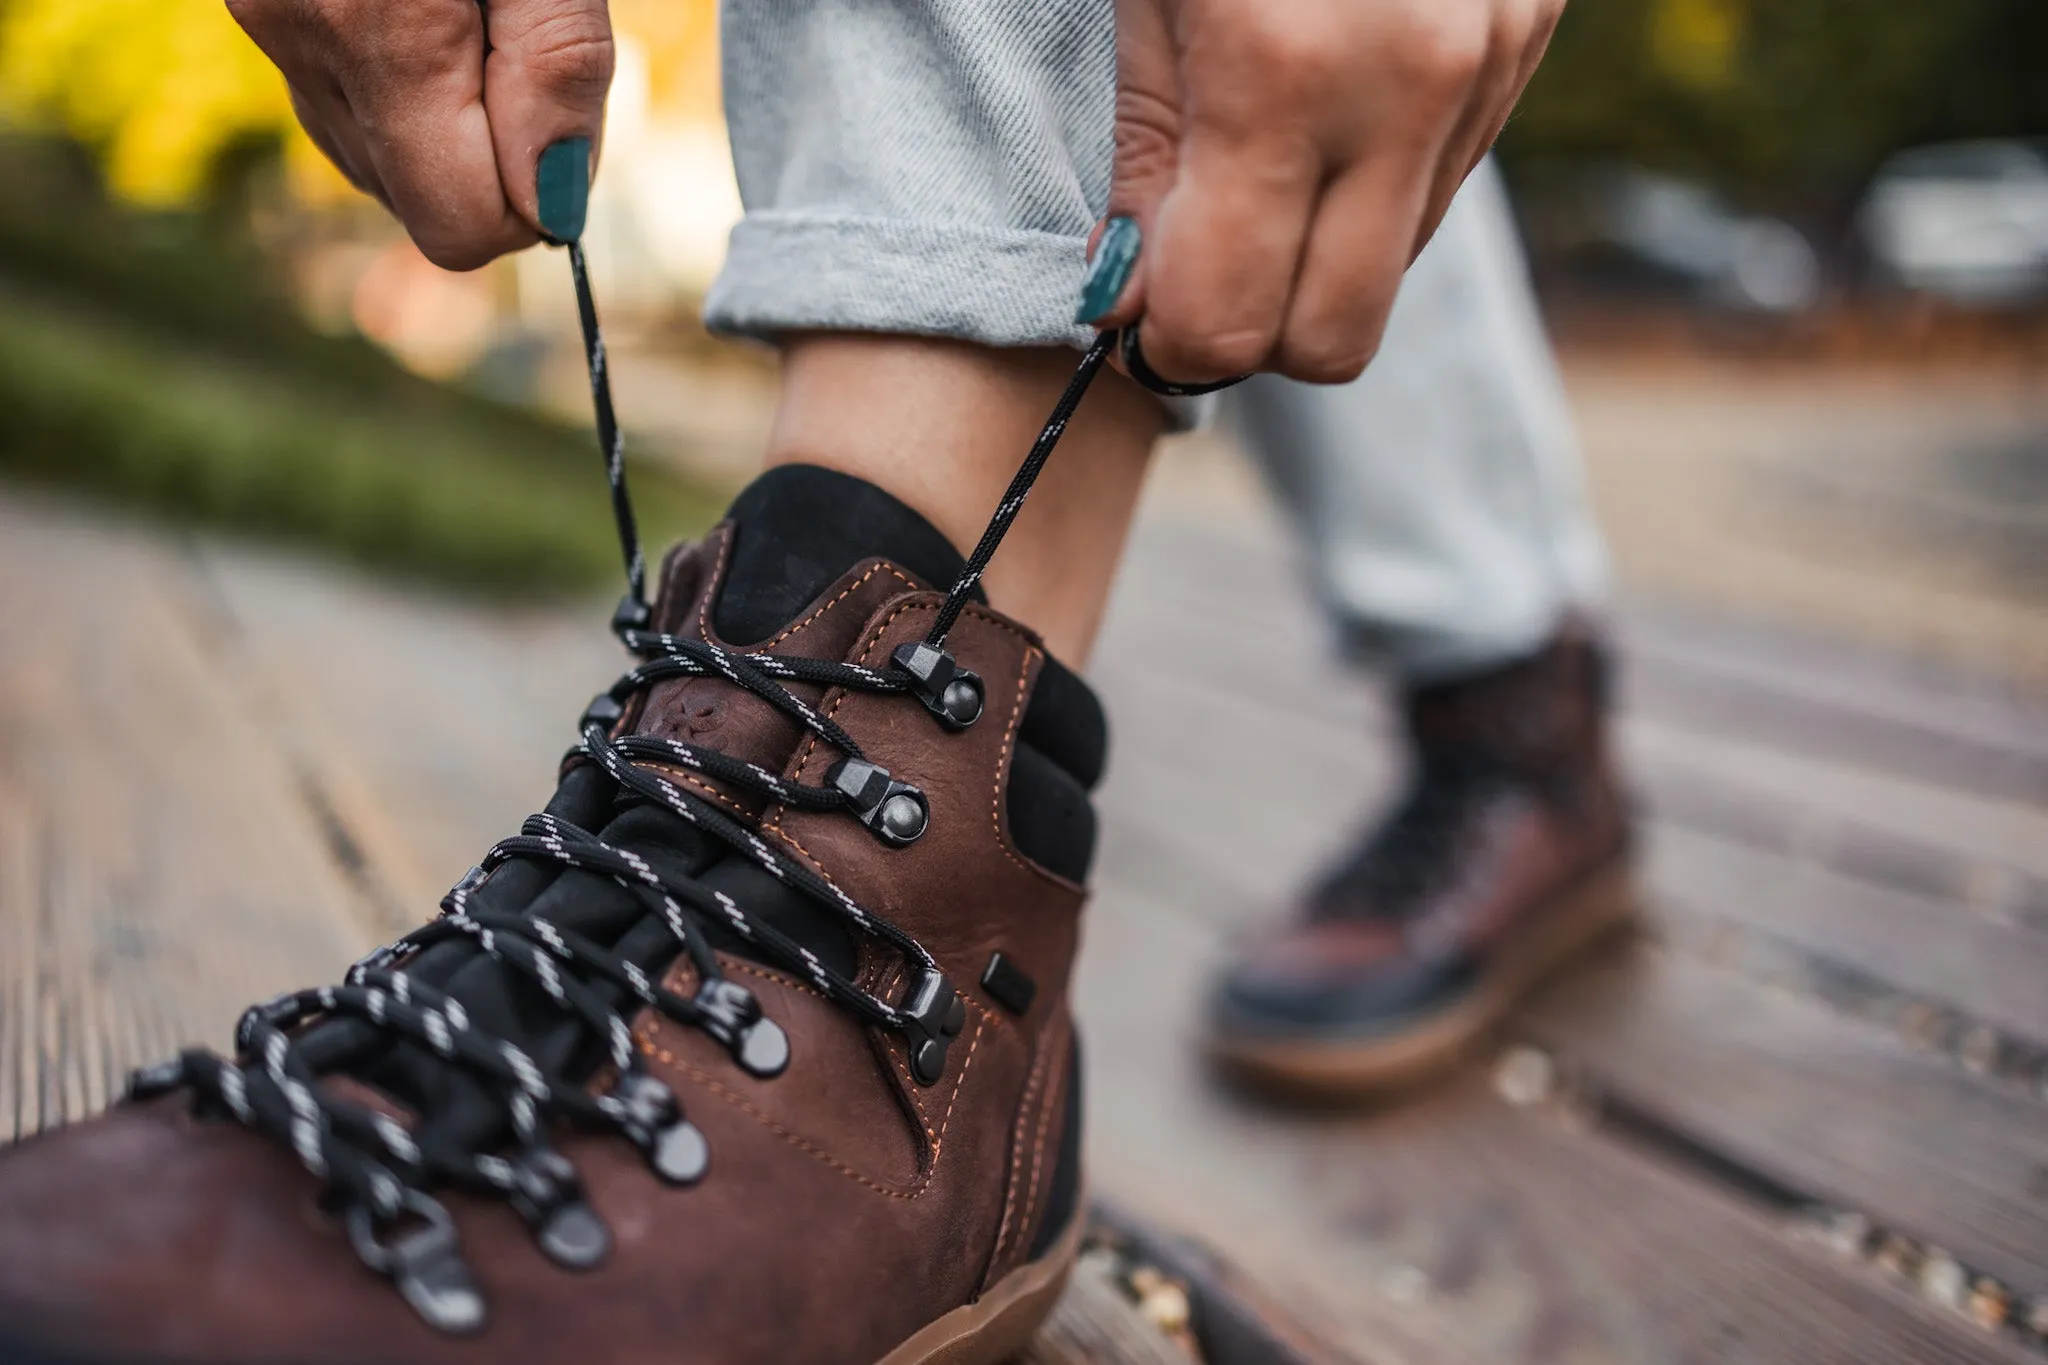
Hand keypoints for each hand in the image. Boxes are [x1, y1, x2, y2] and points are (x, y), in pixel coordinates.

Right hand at [227, 0, 614, 268]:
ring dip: (452, 120)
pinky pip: (348, 113)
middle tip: (517, 37)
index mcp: (376, 25)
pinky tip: (427, 6)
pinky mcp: (262, 14)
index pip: (462, 227)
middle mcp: (300, 40)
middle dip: (499, 154)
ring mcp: (269, 30)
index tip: (564, 120)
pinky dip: (404, 87)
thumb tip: (552, 212)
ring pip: (384, 166)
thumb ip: (557, 71)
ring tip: (470, 8)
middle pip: (425, 205)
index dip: (537, 197)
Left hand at [1077, 0, 1562, 383]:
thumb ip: (1146, 159)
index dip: (1165, 342)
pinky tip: (1335, 89)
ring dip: (1320, 249)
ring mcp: (1490, 55)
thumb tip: (1132, 306)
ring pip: (1397, 265)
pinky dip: (1377, 171)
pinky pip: (1444, 175)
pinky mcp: (1530, 27)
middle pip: (1335, 339)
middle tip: (1194, 255)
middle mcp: (1410, 82)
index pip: (1229, 324)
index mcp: (1282, 70)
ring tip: (1263, 145)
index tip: (1129, 307)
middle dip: (1253, 329)